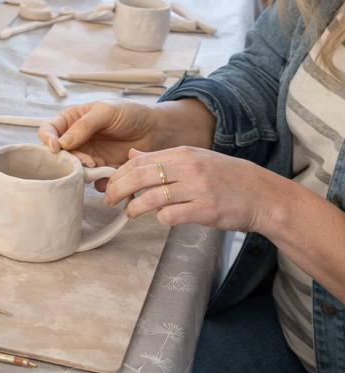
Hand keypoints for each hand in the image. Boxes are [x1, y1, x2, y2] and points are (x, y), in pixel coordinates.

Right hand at [38, 96, 217, 187]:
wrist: (156, 130)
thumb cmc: (131, 114)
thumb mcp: (106, 111)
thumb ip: (84, 125)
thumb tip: (63, 142)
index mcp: (73, 120)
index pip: (50, 129)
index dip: (47, 139)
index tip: (55, 147)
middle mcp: (77, 139)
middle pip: (59, 153)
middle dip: (68, 158)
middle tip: (85, 159)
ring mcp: (89, 154)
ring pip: (74, 168)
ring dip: (82, 170)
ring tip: (98, 165)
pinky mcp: (101, 169)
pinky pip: (92, 180)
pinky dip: (97, 180)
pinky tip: (107, 174)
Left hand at [102, 145, 280, 231]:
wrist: (262, 195)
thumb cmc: (228, 178)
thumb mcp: (195, 159)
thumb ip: (162, 158)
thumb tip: (131, 155)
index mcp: (183, 153)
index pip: (139, 160)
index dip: (118, 174)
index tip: (109, 184)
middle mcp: (188, 168)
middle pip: (139, 176)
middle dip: (117, 190)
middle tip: (109, 201)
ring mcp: (197, 189)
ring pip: (151, 197)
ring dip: (134, 207)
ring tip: (129, 213)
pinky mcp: (205, 210)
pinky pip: (171, 215)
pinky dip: (161, 218)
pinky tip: (162, 218)